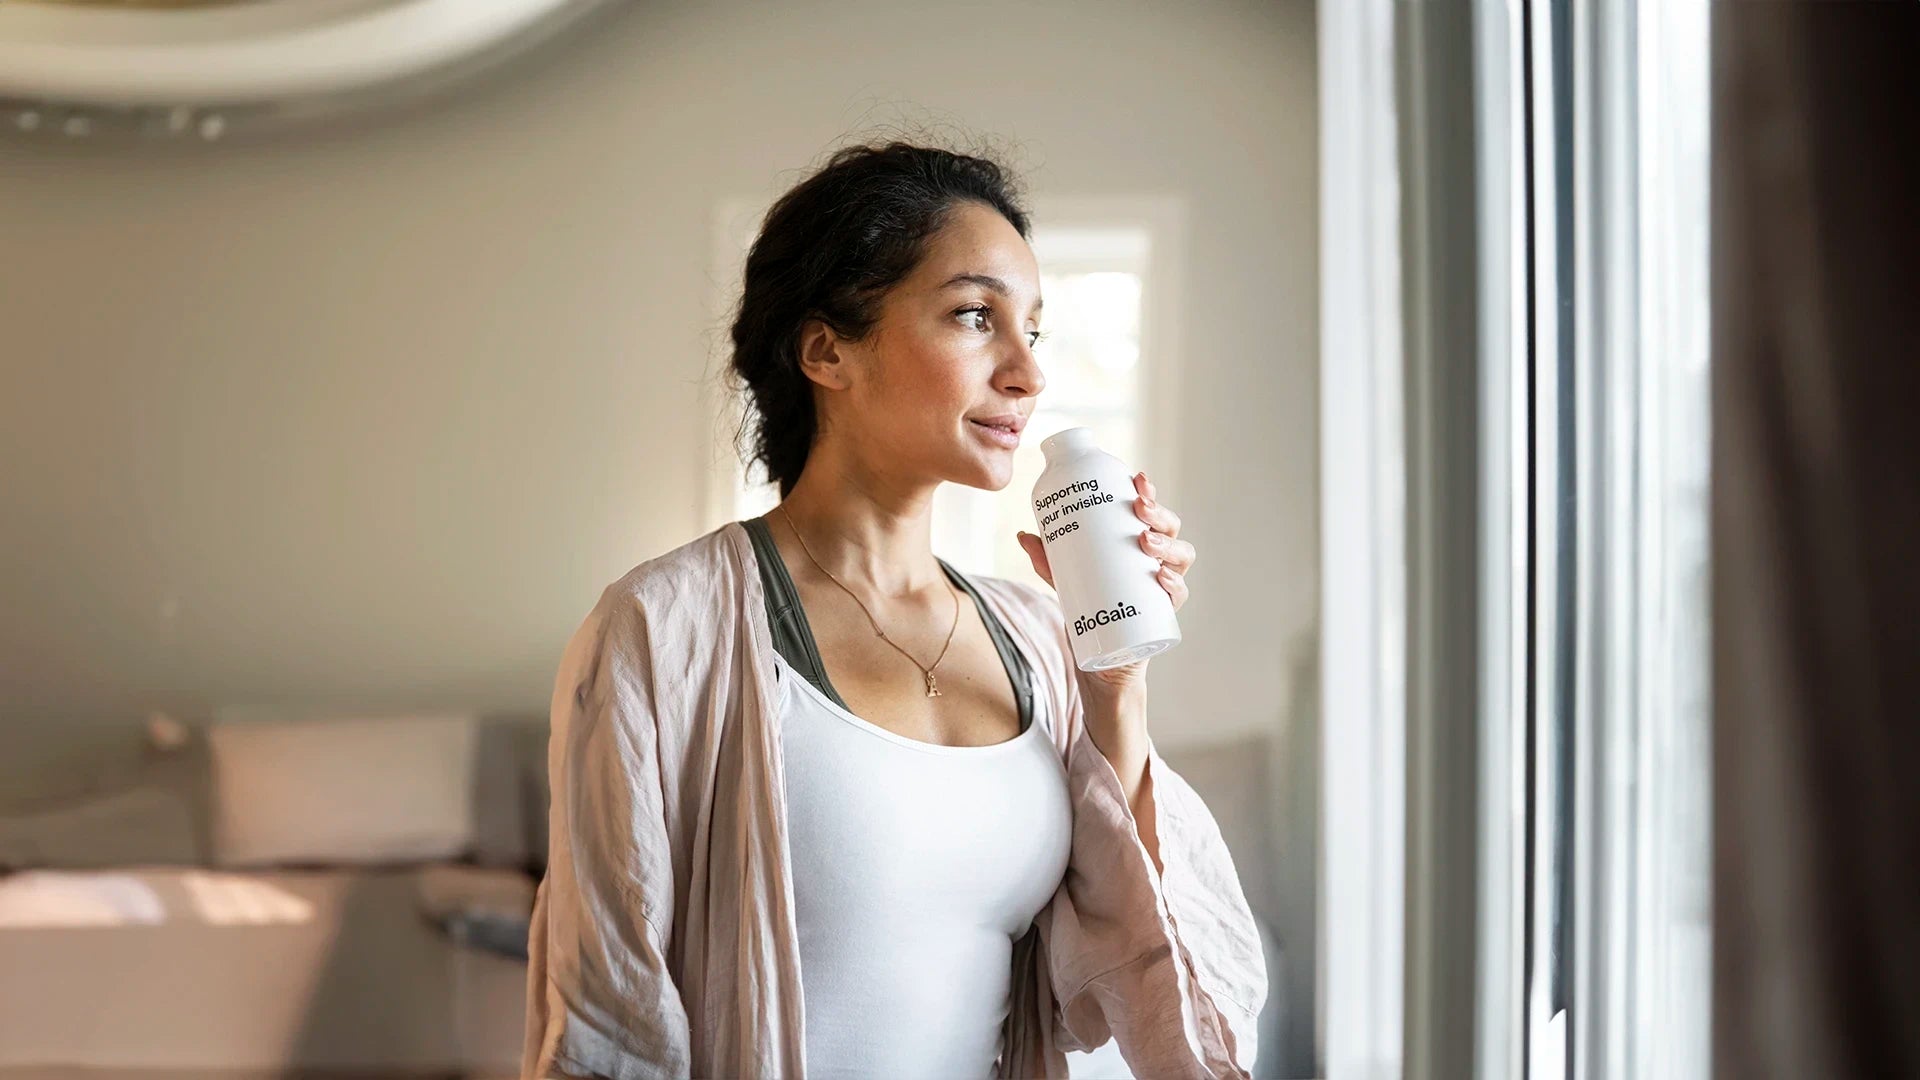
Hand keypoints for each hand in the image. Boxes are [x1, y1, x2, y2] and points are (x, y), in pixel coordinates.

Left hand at [1016, 471, 1194, 693]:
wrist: (1098, 659)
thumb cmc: (1089, 609)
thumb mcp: (1065, 580)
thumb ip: (1047, 560)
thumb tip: (1023, 535)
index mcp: (1138, 543)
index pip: (1150, 511)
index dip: (1149, 492)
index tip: (1138, 479)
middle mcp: (1157, 560)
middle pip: (1170, 528)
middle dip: (1159, 514)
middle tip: (1139, 509)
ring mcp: (1162, 586)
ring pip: (1181, 557)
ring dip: (1168, 544)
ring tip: (1146, 541)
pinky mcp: (1162, 613)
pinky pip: (1178, 595)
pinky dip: (1175, 584)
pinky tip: (1162, 577)